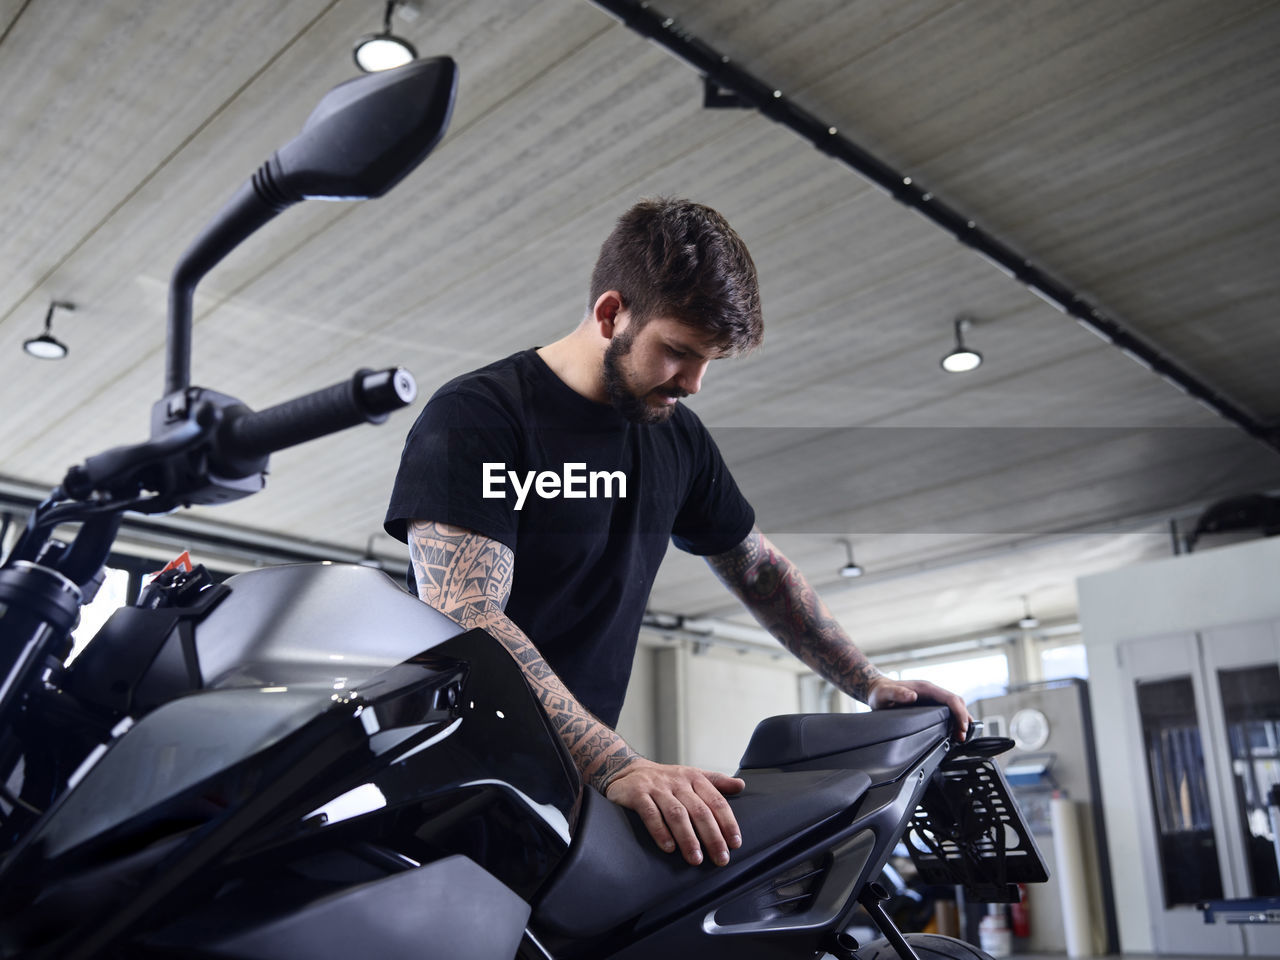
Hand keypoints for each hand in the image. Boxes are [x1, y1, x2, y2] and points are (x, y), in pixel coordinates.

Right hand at [604, 758, 744, 865]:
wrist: (626, 771)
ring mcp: (657, 788)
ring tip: (696, 859)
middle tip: (720, 858)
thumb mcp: (691, 776)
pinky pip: (651, 814)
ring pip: (677, 814)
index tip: (735, 843)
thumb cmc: (664, 780)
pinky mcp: (637, 794)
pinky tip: (669, 848)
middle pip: (699, 810)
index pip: (716, 801)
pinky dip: (660, 831)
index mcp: (693, 778)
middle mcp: (677, 781)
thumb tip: (741, 785)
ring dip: (688, 838)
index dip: (727, 822)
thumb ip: (716, 782)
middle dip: (712, 836)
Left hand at [866, 676, 972, 741]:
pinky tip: (953, 731)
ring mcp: (932, 698)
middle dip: (963, 719)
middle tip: (962, 737)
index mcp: (925, 688)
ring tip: (961, 737)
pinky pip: (948, 710)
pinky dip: (954, 720)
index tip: (962, 727)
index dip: (959, 713)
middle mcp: (932, 692)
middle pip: (957, 702)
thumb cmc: (880, 692)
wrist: (876, 689)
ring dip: (961, 720)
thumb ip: (896, 694)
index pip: (950, 699)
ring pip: (954, 707)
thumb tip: (912, 696)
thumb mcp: (885, 694)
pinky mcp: (930, 704)